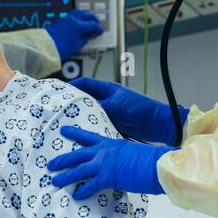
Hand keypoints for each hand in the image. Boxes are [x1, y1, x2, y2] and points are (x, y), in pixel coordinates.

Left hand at [46, 9, 103, 58]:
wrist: (46, 47)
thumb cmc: (60, 48)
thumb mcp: (78, 46)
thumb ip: (85, 38)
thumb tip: (88, 35)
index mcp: (79, 25)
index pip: (93, 24)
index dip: (98, 29)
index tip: (99, 32)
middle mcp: (73, 19)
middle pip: (87, 14)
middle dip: (93, 19)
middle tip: (96, 24)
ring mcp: (66, 18)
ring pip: (79, 12)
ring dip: (85, 16)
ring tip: (88, 22)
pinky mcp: (60, 20)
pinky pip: (72, 15)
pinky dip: (78, 17)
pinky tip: (79, 23)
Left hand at [46, 126, 171, 198]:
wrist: (157, 164)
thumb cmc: (151, 159)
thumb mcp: (132, 151)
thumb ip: (122, 156)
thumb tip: (120, 164)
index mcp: (111, 143)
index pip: (88, 136)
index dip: (74, 133)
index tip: (63, 130)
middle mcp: (104, 152)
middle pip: (77, 155)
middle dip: (62, 160)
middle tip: (50, 164)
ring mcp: (104, 164)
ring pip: (78, 170)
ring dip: (65, 176)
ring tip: (55, 181)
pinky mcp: (107, 177)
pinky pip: (89, 186)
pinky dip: (82, 192)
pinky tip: (76, 196)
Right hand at [70, 77, 186, 144]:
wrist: (158, 124)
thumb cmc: (142, 108)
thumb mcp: (117, 105)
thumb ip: (99, 106)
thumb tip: (81, 109)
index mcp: (108, 89)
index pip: (85, 84)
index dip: (72, 86)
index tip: (60, 92)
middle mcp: (107, 100)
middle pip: (85, 100)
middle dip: (73, 104)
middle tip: (59, 111)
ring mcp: (110, 112)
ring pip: (90, 114)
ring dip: (80, 118)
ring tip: (66, 123)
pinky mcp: (113, 124)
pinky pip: (97, 125)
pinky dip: (90, 128)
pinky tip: (81, 133)